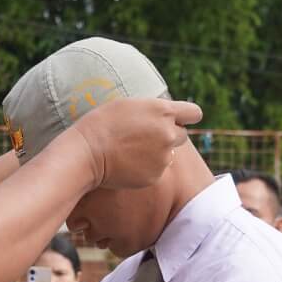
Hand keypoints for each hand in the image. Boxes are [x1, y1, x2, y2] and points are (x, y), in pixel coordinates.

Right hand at [74, 98, 202, 189]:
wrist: (87, 153)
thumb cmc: (102, 124)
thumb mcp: (130, 105)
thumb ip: (155, 110)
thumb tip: (169, 119)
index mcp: (163, 112)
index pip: (194, 113)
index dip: (188, 116)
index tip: (181, 120)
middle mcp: (168, 134)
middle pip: (183, 135)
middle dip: (169, 135)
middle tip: (147, 136)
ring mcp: (163, 157)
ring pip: (168, 154)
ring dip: (157, 152)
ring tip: (131, 150)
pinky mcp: (155, 175)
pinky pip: (157, 170)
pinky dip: (146, 167)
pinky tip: (128, 163)